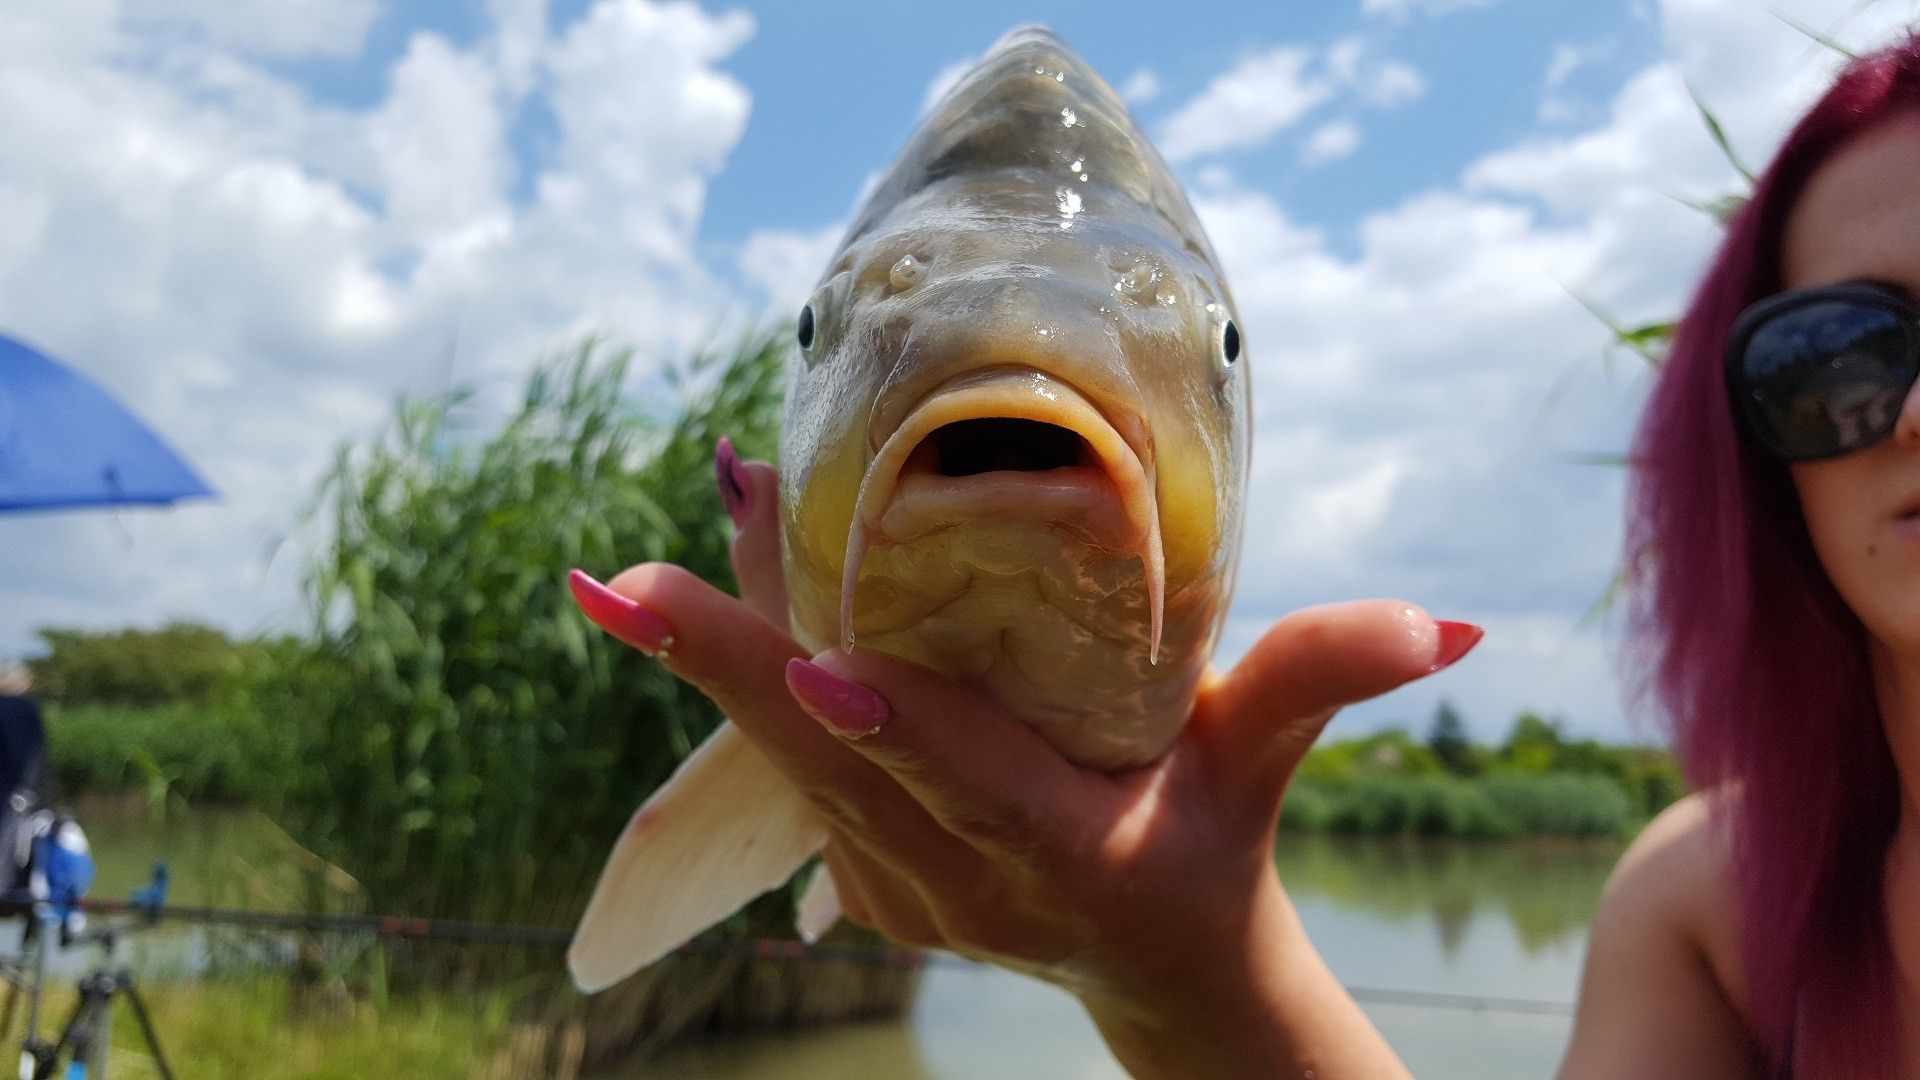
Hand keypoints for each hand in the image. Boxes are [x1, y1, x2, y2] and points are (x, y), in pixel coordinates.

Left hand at [574, 444, 1475, 1078]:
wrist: (1154, 962)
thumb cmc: (1212, 840)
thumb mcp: (1263, 761)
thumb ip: (1324, 679)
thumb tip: (1450, 626)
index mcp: (1054, 841)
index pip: (966, 780)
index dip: (892, 728)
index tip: (812, 669)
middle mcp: (956, 877)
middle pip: (825, 762)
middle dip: (725, 663)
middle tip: (617, 585)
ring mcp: (898, 888)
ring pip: (785, 761)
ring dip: (717, 658)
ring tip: (636, 571)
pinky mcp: (864, 876)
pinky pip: (790, 769)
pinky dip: (748, 685)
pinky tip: (710, 601)